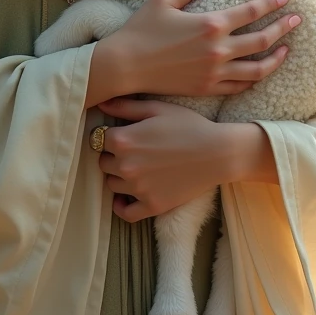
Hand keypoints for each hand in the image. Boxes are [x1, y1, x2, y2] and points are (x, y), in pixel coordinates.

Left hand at [94, 96, 242, 221]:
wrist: (217, 153)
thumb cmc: (188, 125)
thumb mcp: (157, 108)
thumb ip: (125, 106)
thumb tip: (101, 102)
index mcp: (123, 140)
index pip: (98, 139)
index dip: (109, 135)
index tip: (121, 134)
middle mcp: (125, 166)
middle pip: (103, 163)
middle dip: (112, 156)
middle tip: (131, 151)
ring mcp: (138, 188)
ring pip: (112, 184)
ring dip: (118, 177)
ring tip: (136, 168)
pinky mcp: (151, 205)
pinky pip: (125, 212)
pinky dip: (121, 206)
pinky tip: (125, 197)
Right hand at [100, 0, 300, 98]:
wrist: (125, 66)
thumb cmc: (141, 30)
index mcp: (210, 24)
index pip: (250, 11)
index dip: (270, 3)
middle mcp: (218, 50)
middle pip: (261, 39)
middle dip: (283, 27)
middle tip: (296, 20)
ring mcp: (214, 72)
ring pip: (256, 68)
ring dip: (275, 58)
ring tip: (286, 49)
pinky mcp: (206, 88)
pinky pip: (239, 86)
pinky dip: (253, 79)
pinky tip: (259, 72)